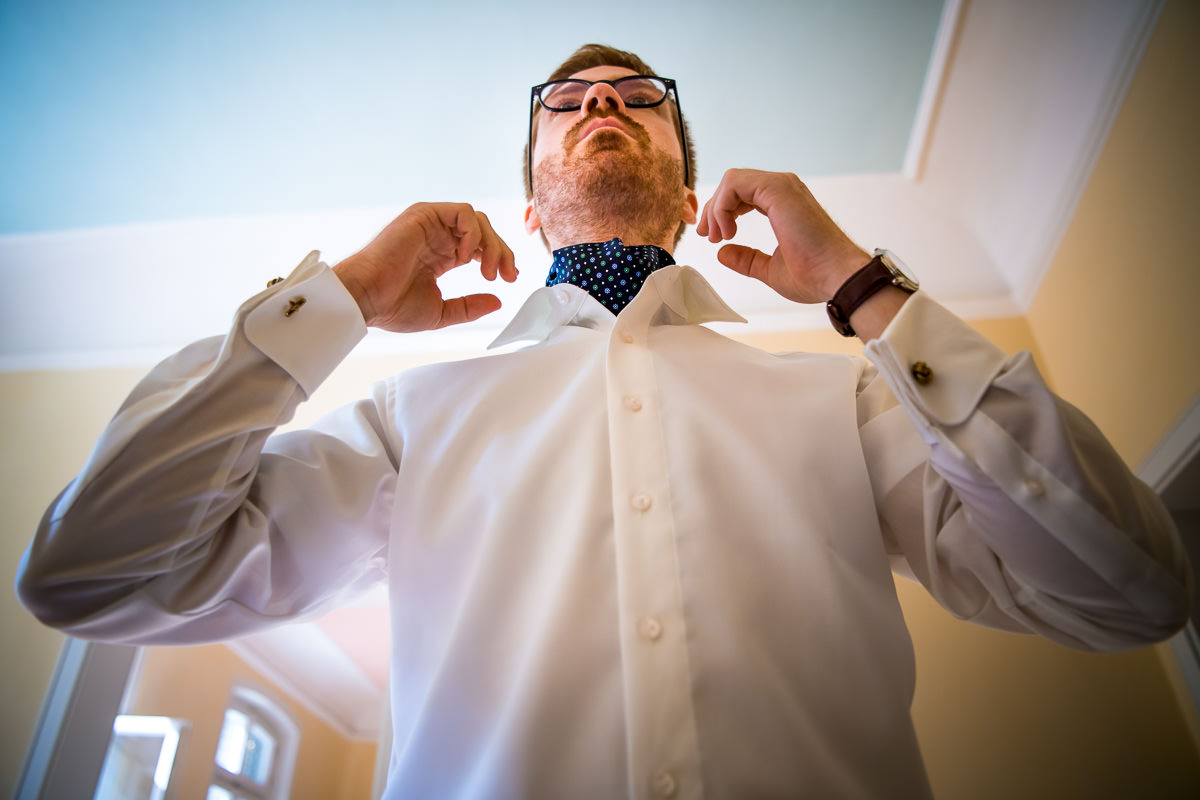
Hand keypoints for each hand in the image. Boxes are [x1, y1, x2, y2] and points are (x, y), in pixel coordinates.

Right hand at [333, 203, 517, 331]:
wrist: (366, 298)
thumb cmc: (392, 306)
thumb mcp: (441, 312)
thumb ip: (469, 306)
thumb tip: (497, 301)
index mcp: (442, 255)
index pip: (481, 247)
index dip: (500, 260)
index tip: (509, 279)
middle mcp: (438, 236)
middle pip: (484, 231)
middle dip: (502, 252)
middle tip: (507, 276)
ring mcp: (431, 223)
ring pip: (477, 220)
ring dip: (491, 244)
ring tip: (488, 271)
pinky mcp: (424, 215)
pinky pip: (463, 212)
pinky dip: (473, 232)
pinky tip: (469, 255)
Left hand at [696, 169, 869, 303]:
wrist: (837, 278)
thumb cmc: (814, 276)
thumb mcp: (771, 269)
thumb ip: (748, 259)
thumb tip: (723, 253)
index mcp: (783, 204)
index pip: (742, 194)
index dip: (721, 212)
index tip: (714, 238)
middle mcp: (783, 189)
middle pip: (733, 185)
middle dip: (713, 209)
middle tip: (708, 236)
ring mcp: (781, 186)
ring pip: (732, 180)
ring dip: (716, 208)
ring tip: (718, 235)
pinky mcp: (777, 189)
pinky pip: (734, 184)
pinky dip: (722, 206)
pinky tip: (727, 231)